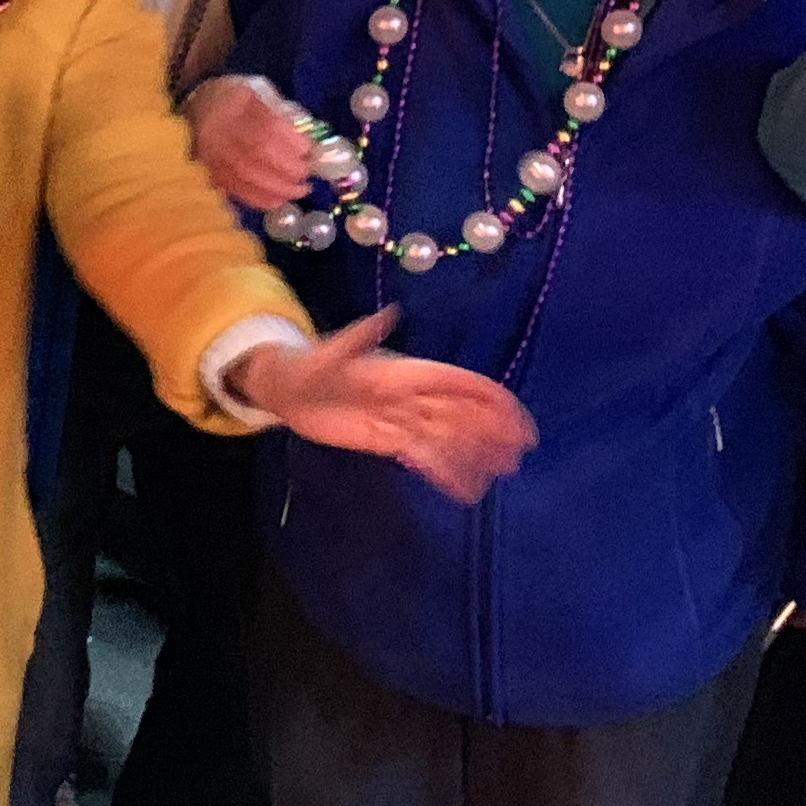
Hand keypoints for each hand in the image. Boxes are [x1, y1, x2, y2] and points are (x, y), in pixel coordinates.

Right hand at [187, 73, 323, 213]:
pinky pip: (234, 189)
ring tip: (299, 190)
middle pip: (256, 154)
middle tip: (307, 174)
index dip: (289, 141)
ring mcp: (213, 153)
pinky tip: (278, 200)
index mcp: (234, 104)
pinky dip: (258, 198)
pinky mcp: (210, 170)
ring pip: (245, 175)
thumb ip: (278, 111)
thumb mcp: (257, 90)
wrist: (195, 104)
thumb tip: (305, 134)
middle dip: (287, 168)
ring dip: (277, 187)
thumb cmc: (234, 96)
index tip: (308, 149)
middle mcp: (220, 130)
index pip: (264, 126)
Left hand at [226, 306, 535, 503]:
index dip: (488, 399)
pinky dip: (445, 471)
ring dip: (474, 453)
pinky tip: (465, 489)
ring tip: (502, 472)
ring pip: (446, 437)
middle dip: (490, 430)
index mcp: (401, 372)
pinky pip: (422, 456)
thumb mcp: (326, 354)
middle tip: (521, 453)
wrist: (285, 389)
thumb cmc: (305, 365)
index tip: (517, 420)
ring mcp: (398, 418)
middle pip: (458, 413)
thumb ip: (356, 340)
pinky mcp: (385, 439)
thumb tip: (387, 316)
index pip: (455, 384)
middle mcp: (408, 395)